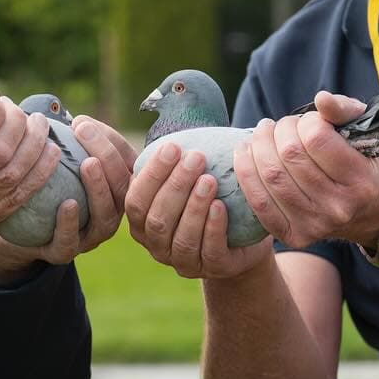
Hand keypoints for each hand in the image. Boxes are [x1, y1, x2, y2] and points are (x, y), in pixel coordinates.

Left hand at [0, 116, 137, 283]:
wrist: (13, 224)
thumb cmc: (41, 180)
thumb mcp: (53, 157)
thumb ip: (62, 137)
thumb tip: (59, 107)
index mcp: (114, 186)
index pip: (126, 160)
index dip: (111, 140)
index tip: (84, 122)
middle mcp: (110, 212)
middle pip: (123, 185)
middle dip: (108, 155)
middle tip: (85, 131)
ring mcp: (90, 236)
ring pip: (106, 216)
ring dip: (100, 188)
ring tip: (88, 163)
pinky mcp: (64, 252)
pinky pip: (71, 241)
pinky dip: (69, 223)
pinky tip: (66, 203)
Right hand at [126, 143, 275, 279]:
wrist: (243, 238)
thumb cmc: (208, 197)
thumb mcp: (186, 178)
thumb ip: (171, 158)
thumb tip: (155, 109)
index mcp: (142, 220)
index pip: (135, 199)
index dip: (150, 175)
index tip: (170, 148)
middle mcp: (156, 244)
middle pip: (156, 218)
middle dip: (174, 185)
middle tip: (195, 157)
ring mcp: (182, 261)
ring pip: (181, 237)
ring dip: (194, 206)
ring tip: (209, 179)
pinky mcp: (212, 269)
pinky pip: (208, 251)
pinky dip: (212, 227)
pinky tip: (221, 206)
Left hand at [234, 92, 378, 248]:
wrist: (365, 210)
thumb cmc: (358, 161)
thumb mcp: (360, 132)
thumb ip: (342, 110)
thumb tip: (320, 99)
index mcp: (361, 179)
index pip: (316, 138)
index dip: (304, 122)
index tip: (306, 121)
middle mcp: (339, 207)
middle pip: (290, 155)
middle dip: (278, 132)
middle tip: (278, 126)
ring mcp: (316, 225)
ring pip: (271, 176)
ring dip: (257, 147)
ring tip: (260, 135)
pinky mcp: (294, 236)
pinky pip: (258, 202)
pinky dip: (245, 172)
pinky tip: (245, 153)